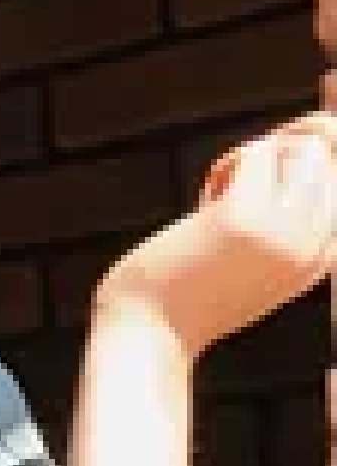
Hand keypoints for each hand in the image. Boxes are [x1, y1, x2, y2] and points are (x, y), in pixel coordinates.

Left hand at [96, 112, 336, 360]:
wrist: (147, 335)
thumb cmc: (188, 294)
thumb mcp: (249, 255)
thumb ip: (280, 211)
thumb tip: (316, 129)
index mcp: (321, 259)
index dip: (302, 173)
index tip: (251, 208)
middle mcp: (314, 247)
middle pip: (330, 157)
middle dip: (283, 156)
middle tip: (231, 199)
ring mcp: (284, 233)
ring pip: (304, 147)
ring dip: (253, 159)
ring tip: (217, 202)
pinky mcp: (245, 220)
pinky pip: (258, 152)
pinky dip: (228, 165)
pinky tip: (204, 206)